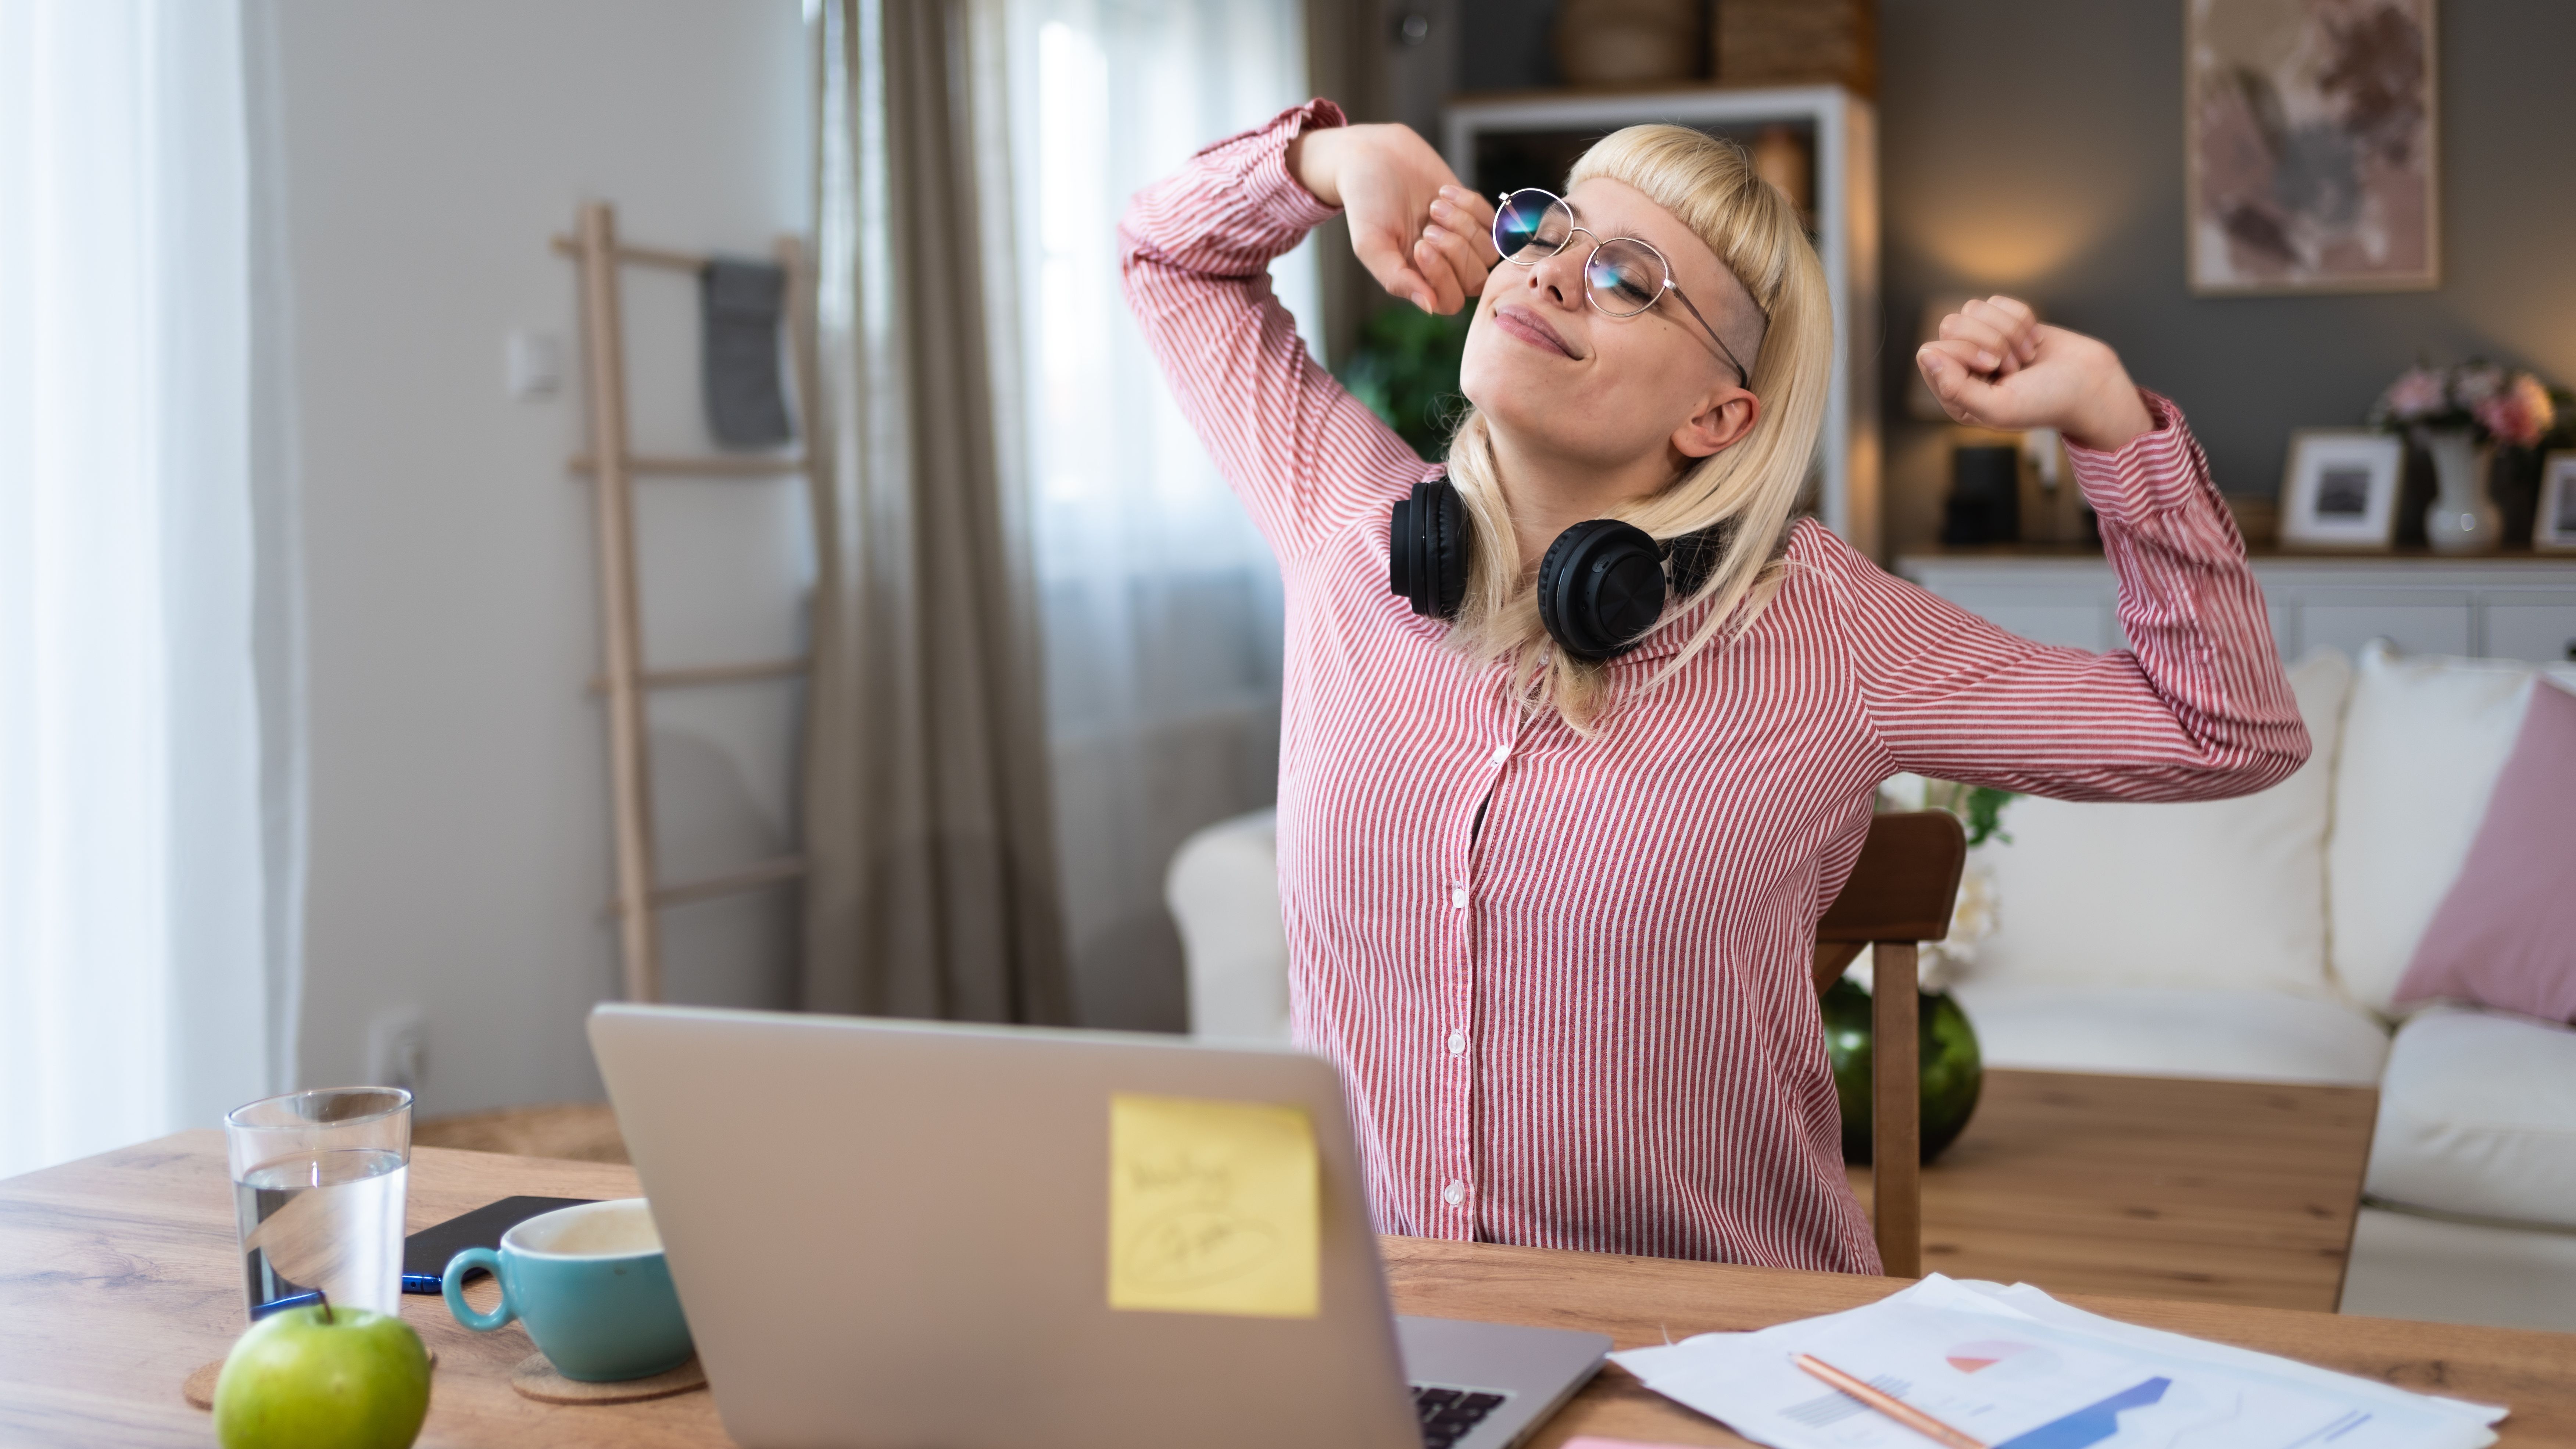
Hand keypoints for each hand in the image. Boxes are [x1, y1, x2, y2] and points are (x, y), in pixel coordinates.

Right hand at [1288, 123, 1498, 314]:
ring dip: (1463, 225)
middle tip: (1427, 225)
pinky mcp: (1474, 214)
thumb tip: (1429, 307)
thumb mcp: (1371, 244)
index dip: (1441, 276)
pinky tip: (1443, 192)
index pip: (1449, 302)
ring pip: (1487, 253)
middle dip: (1454, 249)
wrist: (1375, 157)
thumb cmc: (1366, 204)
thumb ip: (1396, 279)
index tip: (1419, 245)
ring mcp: (1462, 240)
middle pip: (1474, 281)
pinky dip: (1471, 205)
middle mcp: (1444, 266)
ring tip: (1434, 205)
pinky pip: (1494, 222)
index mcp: (1417, 281)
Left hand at [1916, 296, 2153, 451]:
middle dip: (1991, 340)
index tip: (1995, 369)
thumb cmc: (2046, 402)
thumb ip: (1954, 388)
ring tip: (2026, 356)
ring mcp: (1983, 342)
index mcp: (1954, 393)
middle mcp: (1964, 366)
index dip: (1965, 353)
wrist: (2091, 385)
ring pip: (1974, 309)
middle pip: (1951, 325)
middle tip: (2015, 365)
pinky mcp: (2005, 322)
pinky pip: (1998, 301)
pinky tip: (2034, 343)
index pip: (1933, 352)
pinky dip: (2022, 318)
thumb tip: (1926, 354)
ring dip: (2009, 331)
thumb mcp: (1997, 407)